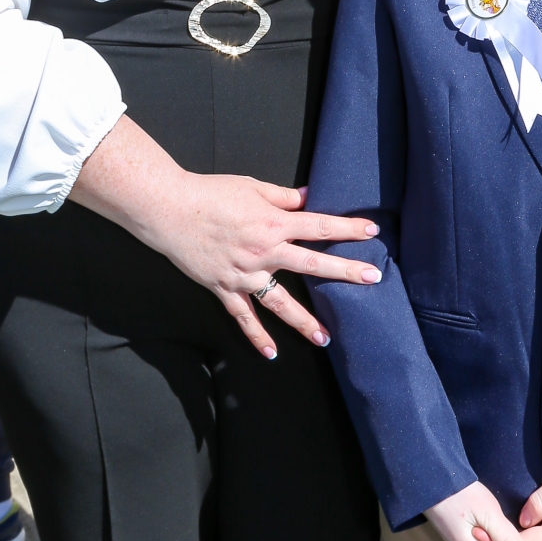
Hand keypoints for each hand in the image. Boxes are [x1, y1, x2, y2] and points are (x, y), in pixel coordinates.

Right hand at [164, 173, 381, 358]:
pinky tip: (272, 353)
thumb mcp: (252, 187)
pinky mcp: (224, 287)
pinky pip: (243, 316)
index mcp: (272, 223)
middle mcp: (263, 251)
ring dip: (305, 321)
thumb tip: (309, 198)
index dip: (347, 226)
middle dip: (344, 271)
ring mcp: (244, 274)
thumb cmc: (210, 193)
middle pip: (312, 263)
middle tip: (372, 279)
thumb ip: (284, 197)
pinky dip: (257, 336)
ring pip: (281, 302)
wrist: (169, 209)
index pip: (318, 225)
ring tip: (326, 338)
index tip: (372, 230)